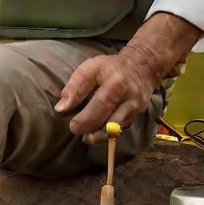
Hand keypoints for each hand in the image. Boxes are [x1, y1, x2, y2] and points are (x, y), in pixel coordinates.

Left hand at [53, 12, 203, 144]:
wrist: (142, 67)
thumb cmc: (110, 68)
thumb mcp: (91, 67)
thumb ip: (75, 86)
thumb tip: (61, 108)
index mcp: (113, 79)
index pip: (95, 98)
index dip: (81, 111)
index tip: (66, 117)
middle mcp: (127, 93)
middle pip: (105, 113)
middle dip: (87, 124)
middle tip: (74, 129)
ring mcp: (135, 105)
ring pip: (114, 126)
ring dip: (98, 134)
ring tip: (86, 137)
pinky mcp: (138, 115)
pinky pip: (120, 129)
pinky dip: (107, 134)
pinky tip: (97, 134)